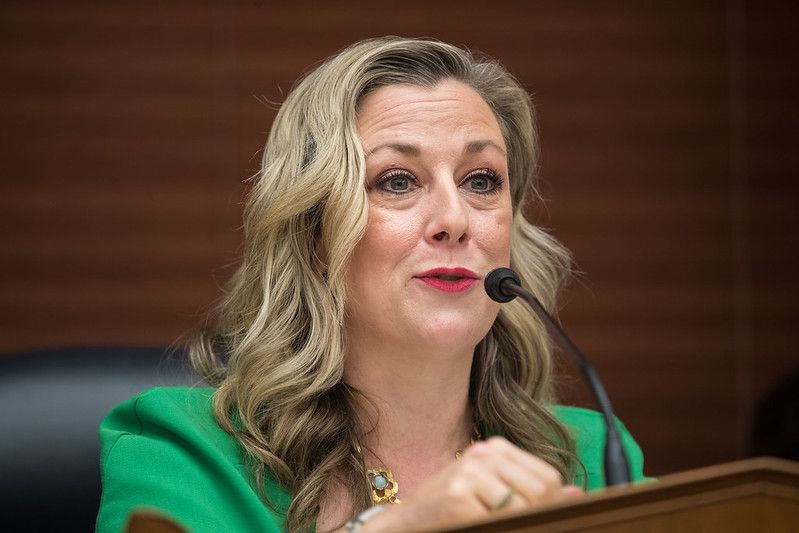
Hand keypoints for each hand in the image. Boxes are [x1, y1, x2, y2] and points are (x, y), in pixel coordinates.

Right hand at [362, 436, 582, 530]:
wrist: (404, 525)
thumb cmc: (450, 512)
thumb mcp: (491, 496)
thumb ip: (531, 493)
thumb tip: (576, 494)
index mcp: (494, 448)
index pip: (548, 477)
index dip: (547, 506)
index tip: (529, 518)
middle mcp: (482, 454)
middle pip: (541, 492)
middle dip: (533, 517)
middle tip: (502, 522)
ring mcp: (469, 473)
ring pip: (524, 510)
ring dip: (512, 525)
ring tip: (486, 523)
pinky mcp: (457, 497)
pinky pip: (500, 523)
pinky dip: (493, 529)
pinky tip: (473, 526)